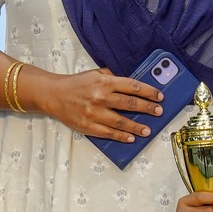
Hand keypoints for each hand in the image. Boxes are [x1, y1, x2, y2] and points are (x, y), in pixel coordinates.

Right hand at [37, 67, 163, 142]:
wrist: (53, 94)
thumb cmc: (76, 83)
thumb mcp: (95, 74)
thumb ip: (112, 76)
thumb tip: (132, 83)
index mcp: (104, 82)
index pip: (132, 86)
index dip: (148, 92)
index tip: (159, 96)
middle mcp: (100, 97)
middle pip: (130, 104)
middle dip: (148, 108)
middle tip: (159, 111)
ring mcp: (94, 113)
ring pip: (121, 121)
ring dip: (137, 126)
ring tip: (148, 129)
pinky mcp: (88, 126)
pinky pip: (109, 133)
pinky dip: (121, 136)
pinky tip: (131, 138)